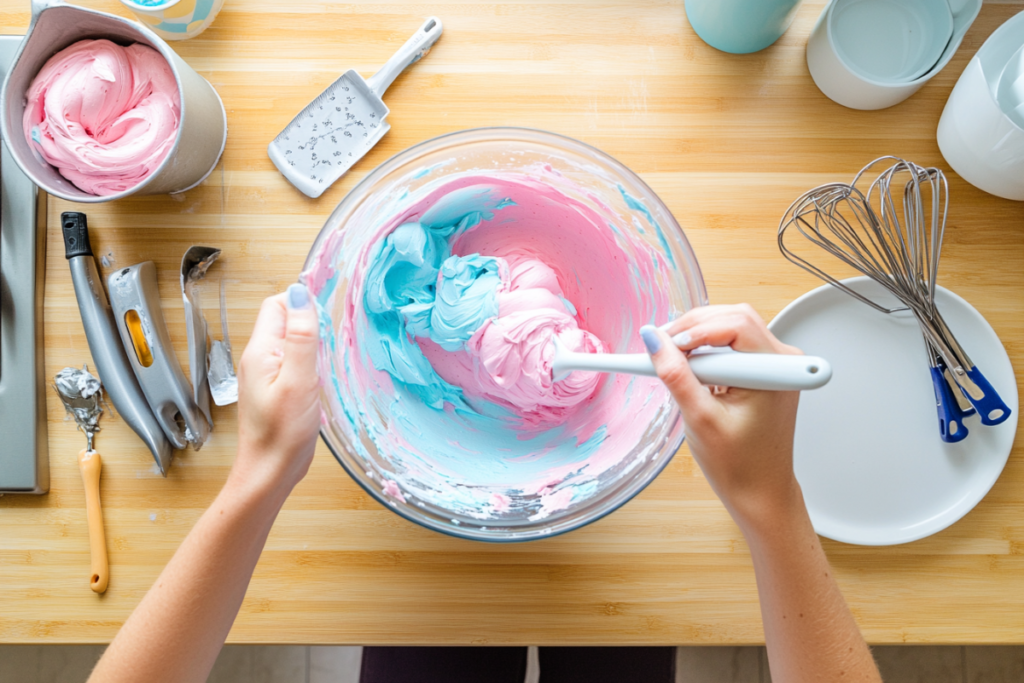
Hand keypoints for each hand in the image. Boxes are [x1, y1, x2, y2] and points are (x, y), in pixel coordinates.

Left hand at [235, 284, 320, 495]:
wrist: (269, 474)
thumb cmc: (282, 434)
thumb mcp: (298, 380)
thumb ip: (302, 336)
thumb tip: (300, 292)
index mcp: (260, 350)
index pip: (278, 304)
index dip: (303, 301)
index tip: (330, 315)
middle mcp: (259, 359)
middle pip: (285, 320)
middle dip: (312, 321)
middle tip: (335, 338)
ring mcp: (267, 375)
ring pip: (292, 342)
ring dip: (314, 342)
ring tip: (332, 357)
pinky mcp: (278, 390)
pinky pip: (296, 362)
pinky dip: (313, 362)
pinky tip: (325, 376)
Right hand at [640, 304, 803, 526]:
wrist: (760, 492)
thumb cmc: (739, 465)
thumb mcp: (699, 418)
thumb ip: (675, 375)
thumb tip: (653, 340)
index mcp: (774, 370)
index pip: (734, 324)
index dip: (695, 329)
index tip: (664, 345)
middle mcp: (781, 360)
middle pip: (733, 317)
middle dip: (693, 328)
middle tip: (662, 349)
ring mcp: (774, 365)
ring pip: (731, 327)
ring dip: (698, 338)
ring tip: (673, 362)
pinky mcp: (763, 371)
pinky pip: (733, 345)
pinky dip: (707, 351)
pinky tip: (691, 370)